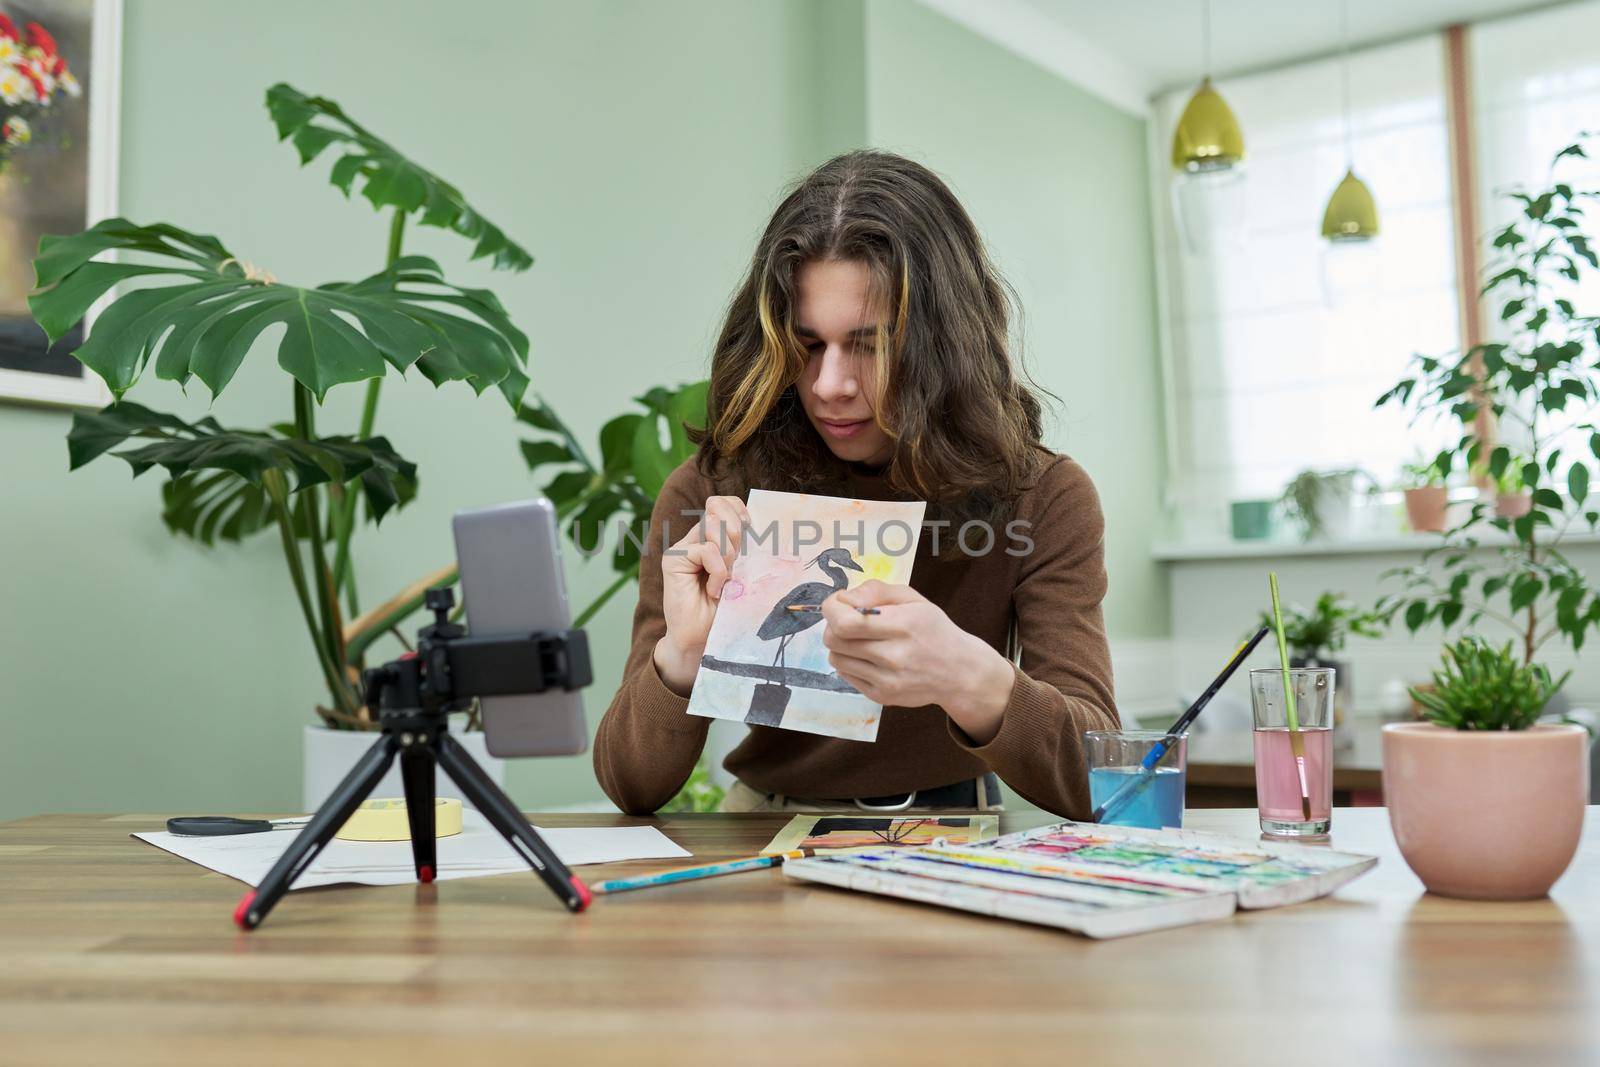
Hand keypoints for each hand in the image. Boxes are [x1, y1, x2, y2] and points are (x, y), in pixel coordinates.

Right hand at [654, 495, 749, 695]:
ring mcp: (683, 547)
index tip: (751, 529)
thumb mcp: (741, 574)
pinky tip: (713, 591)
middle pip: (718, 510)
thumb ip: (743, 550)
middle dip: (737, 534)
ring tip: (725, 580)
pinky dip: (718, 572)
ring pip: (712, 527)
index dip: (738, 510)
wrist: (701, 638)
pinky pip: (706, 550)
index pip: (724, 503)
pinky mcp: (673, 559)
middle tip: (736, 563)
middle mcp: (695, 539)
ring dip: (727, 554)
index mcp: (712, 539)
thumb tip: (756, 526)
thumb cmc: (723, 610)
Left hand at [821, 581, 1015, 743]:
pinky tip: (869, 657)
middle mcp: (894, 656)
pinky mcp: (881, 696)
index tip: (837, 603)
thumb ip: (876, 591)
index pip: (845, 622)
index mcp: (903, 625)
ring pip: (836, 658)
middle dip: (834, 624)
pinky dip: (850, 662)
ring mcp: (887, 680)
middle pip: (834, 640)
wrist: (959, 672)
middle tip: (849, 620)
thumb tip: (843, 599)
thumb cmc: (933, 629)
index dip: (832, 609)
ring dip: (840, 644)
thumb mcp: (913, 599)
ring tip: (860, 639)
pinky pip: (845, 675)